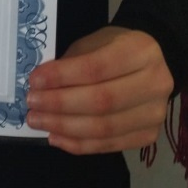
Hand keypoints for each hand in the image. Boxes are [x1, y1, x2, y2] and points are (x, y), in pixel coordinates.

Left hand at [26, 26, 173, 153]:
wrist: (154, 62)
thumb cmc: (116, 47)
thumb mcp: (94, 43)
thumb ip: (72, 63)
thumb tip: (40, 87)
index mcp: (140, 51)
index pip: (96, 68)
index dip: (62, 77)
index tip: (34, 81)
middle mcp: (154, 83)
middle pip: (101, 101)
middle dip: (60, 105)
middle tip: (32, 104)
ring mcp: (155, 114)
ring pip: (104, 128)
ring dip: (64, 127)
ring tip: (38, 121)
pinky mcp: (149, 136)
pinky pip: (109, 145)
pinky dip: (79, 144)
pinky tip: (56, 137)